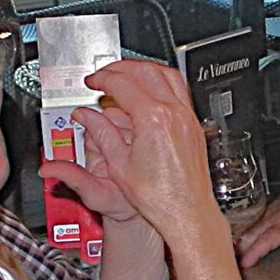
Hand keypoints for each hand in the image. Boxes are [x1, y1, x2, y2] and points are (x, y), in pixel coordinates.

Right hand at [40, 59, 236, 279]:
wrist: (187, 212)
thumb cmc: (160, 198)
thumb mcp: (119, 165)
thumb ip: (101, 134)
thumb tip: (86, 118)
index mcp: (153, 120)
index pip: (123, 84)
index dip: (102, 79)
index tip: (92, 82)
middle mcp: (174, 114)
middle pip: (146, 71)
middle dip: (121, 68)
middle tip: (104, 74)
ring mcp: (187, 118)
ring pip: (167, 75)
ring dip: (144, 69)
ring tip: (127, 74)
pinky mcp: (193, 125)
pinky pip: (179, 89)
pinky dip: (161, 81)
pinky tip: (150, 91)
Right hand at [238, 172, 279, 265]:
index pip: (266, 239)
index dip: (255, 252)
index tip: (245, 263)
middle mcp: (272, 219)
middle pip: (250, 236)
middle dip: (240, 252)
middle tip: (235, 268)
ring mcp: (267, 215)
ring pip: (247, 230)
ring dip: (240, 244)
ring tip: (234, 260)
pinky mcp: (265, 213)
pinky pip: (251, 226)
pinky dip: (243, 237)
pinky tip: (239, 246)